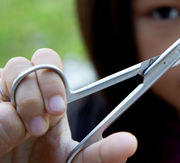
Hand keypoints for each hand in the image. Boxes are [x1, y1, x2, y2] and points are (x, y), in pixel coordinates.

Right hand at [0, 48, 136, 162]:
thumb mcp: (74, 162)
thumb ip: (100, 153)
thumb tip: (130, 143)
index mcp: (47, 95)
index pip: (48, 62)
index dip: (53, 78)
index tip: (59, 109)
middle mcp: (21, 91)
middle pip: (25, 63)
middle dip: (37, 92)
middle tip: (43, 125)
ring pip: (3, 76)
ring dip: (16, 109)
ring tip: (24, 135)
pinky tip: (3, 141)